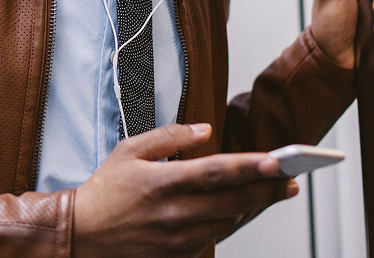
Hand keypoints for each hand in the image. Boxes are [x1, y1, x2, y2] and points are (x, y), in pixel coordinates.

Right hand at [73, 123, 296, 257]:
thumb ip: (169, 136)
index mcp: (162, 183)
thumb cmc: (104, 191)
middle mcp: (174, 213)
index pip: (216, 172)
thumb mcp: (129, 151)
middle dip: (268, 190)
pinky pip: (216, 236)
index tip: (277, 160)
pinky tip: (242, 209)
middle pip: (234, 201)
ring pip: (230, 221)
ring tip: (272, 191)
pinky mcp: (178, 254)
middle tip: (291, 179)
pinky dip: (232, 221)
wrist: (81, 236)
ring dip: (254, 206)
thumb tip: (205, 129)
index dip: (250, 167)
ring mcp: (178, 238)